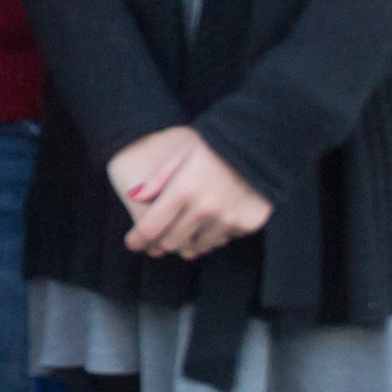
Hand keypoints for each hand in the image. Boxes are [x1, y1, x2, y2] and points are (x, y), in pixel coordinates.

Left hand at [108, 124, 273, 263]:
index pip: (150, 229)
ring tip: (191, 223)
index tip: (133, 242)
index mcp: (182, 191)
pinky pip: (223, 239)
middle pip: (171, 243)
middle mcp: (204, 209)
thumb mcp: (180, 156)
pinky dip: (216, 233)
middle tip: (163, 233)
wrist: (258, 145)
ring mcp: (228, 219)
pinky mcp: (248, 224)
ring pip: (198, 246)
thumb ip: (156, 180)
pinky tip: (217, 216)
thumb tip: (134, 197)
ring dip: (190, 239)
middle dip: (162, 240)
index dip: (137, 239)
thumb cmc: (213, 148)